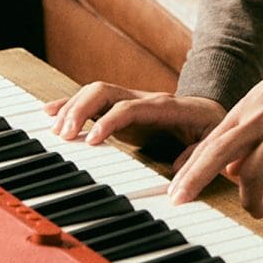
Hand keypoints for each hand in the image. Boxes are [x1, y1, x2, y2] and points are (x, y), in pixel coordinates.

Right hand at [46, 82, 224, 148]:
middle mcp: (142, 99)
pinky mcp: (119, 108)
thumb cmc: (210, 127)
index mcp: (164, 107)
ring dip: (72, 107)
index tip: (92, 140)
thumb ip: (199, 155)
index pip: (129, 108)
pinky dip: (69, 105)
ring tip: (54, 129)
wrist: (210, 110)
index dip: (109, 121)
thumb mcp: (213, 141)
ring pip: (94, 93)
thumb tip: (179, 172)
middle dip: (81, 109)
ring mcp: (129, 101)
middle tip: (65, 135)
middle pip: (104, 91)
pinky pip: (91, 101)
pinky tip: (49, 112)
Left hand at [168, 23, 262, 218]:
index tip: (173, 192)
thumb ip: (246, 136)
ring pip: (254, 171)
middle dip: (195, 178)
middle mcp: (260, 118)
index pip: (210, 143)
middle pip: (219, 152)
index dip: (189, 168)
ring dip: (250, 200)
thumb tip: (231, 171)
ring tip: (256, 211)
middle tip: (180, 202)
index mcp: (247, 110)